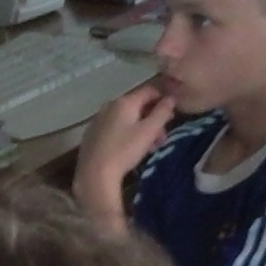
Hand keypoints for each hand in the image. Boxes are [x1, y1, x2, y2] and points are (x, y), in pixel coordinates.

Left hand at [73, 81, 176, 226]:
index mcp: (124, 102)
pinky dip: (127, 134)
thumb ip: (162, 113)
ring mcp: (98, 119)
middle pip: (138, 105)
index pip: (149, 90)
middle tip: (162, 137)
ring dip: (142, 128)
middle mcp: (109, 105)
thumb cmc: (125, 151)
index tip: (173, 114)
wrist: (94, 174)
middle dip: (153, 119)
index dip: (164, 99)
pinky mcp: (92, 134)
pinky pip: (115, 127)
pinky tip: (131, 149)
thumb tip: (171, 98)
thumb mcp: (149, 131)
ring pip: (127, 118)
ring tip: (150, 147)